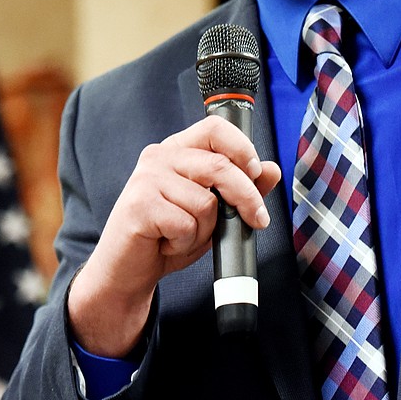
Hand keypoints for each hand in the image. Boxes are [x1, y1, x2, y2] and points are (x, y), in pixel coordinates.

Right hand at [68, 115, 281, 356]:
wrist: (128, 271)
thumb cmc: (169, 236)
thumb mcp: (214, 212)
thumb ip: (241, 188)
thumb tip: (272, 170)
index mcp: (178, 149)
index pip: (215, 128)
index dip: (242, 148)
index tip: (257, 173)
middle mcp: (159, 157)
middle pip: (219, 166)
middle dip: (246, 197)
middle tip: (257, 220)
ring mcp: (146, 179)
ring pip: (206, 202)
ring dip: (205, 230)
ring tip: (184, 235)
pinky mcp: (139, 206)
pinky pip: (187, 224)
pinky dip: (186, 243)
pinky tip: (167, 243)